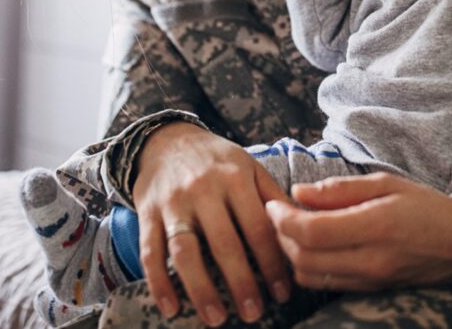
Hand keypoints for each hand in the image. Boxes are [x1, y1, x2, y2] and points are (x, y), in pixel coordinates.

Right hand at [132, 123, 293, 324]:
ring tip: (217, 318)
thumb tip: (304, 229)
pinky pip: (150, 252)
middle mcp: (203, 189)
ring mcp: (172, 202)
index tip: (283, 292)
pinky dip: (159, 283)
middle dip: (241, 282)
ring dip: (201, 288)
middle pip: (224, 243)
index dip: (272, 263)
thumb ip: (274, 197)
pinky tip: (171, 309)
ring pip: (185, 251)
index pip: (258, 228)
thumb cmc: (216, 160)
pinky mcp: (147, 213)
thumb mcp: (249, 166)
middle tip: (254, 314)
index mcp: (235, 178)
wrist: (166, 140)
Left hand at [265, 172, 451, 291]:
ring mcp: (370, 280)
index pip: (312, 231)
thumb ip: (339, 190)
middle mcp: (372, 259)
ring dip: (291, 255)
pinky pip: (325, 285)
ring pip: (309, 277)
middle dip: (280, 237)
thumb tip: (298, 192)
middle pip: (303, 258)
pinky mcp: (370, 290)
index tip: (273, 203)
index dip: (283, 218)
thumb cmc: (426, 206)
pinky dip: (308, 267)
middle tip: (278, 214)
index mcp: (377, 225)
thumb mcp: (386, 183)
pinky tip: (311, 246)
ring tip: (293, 230)